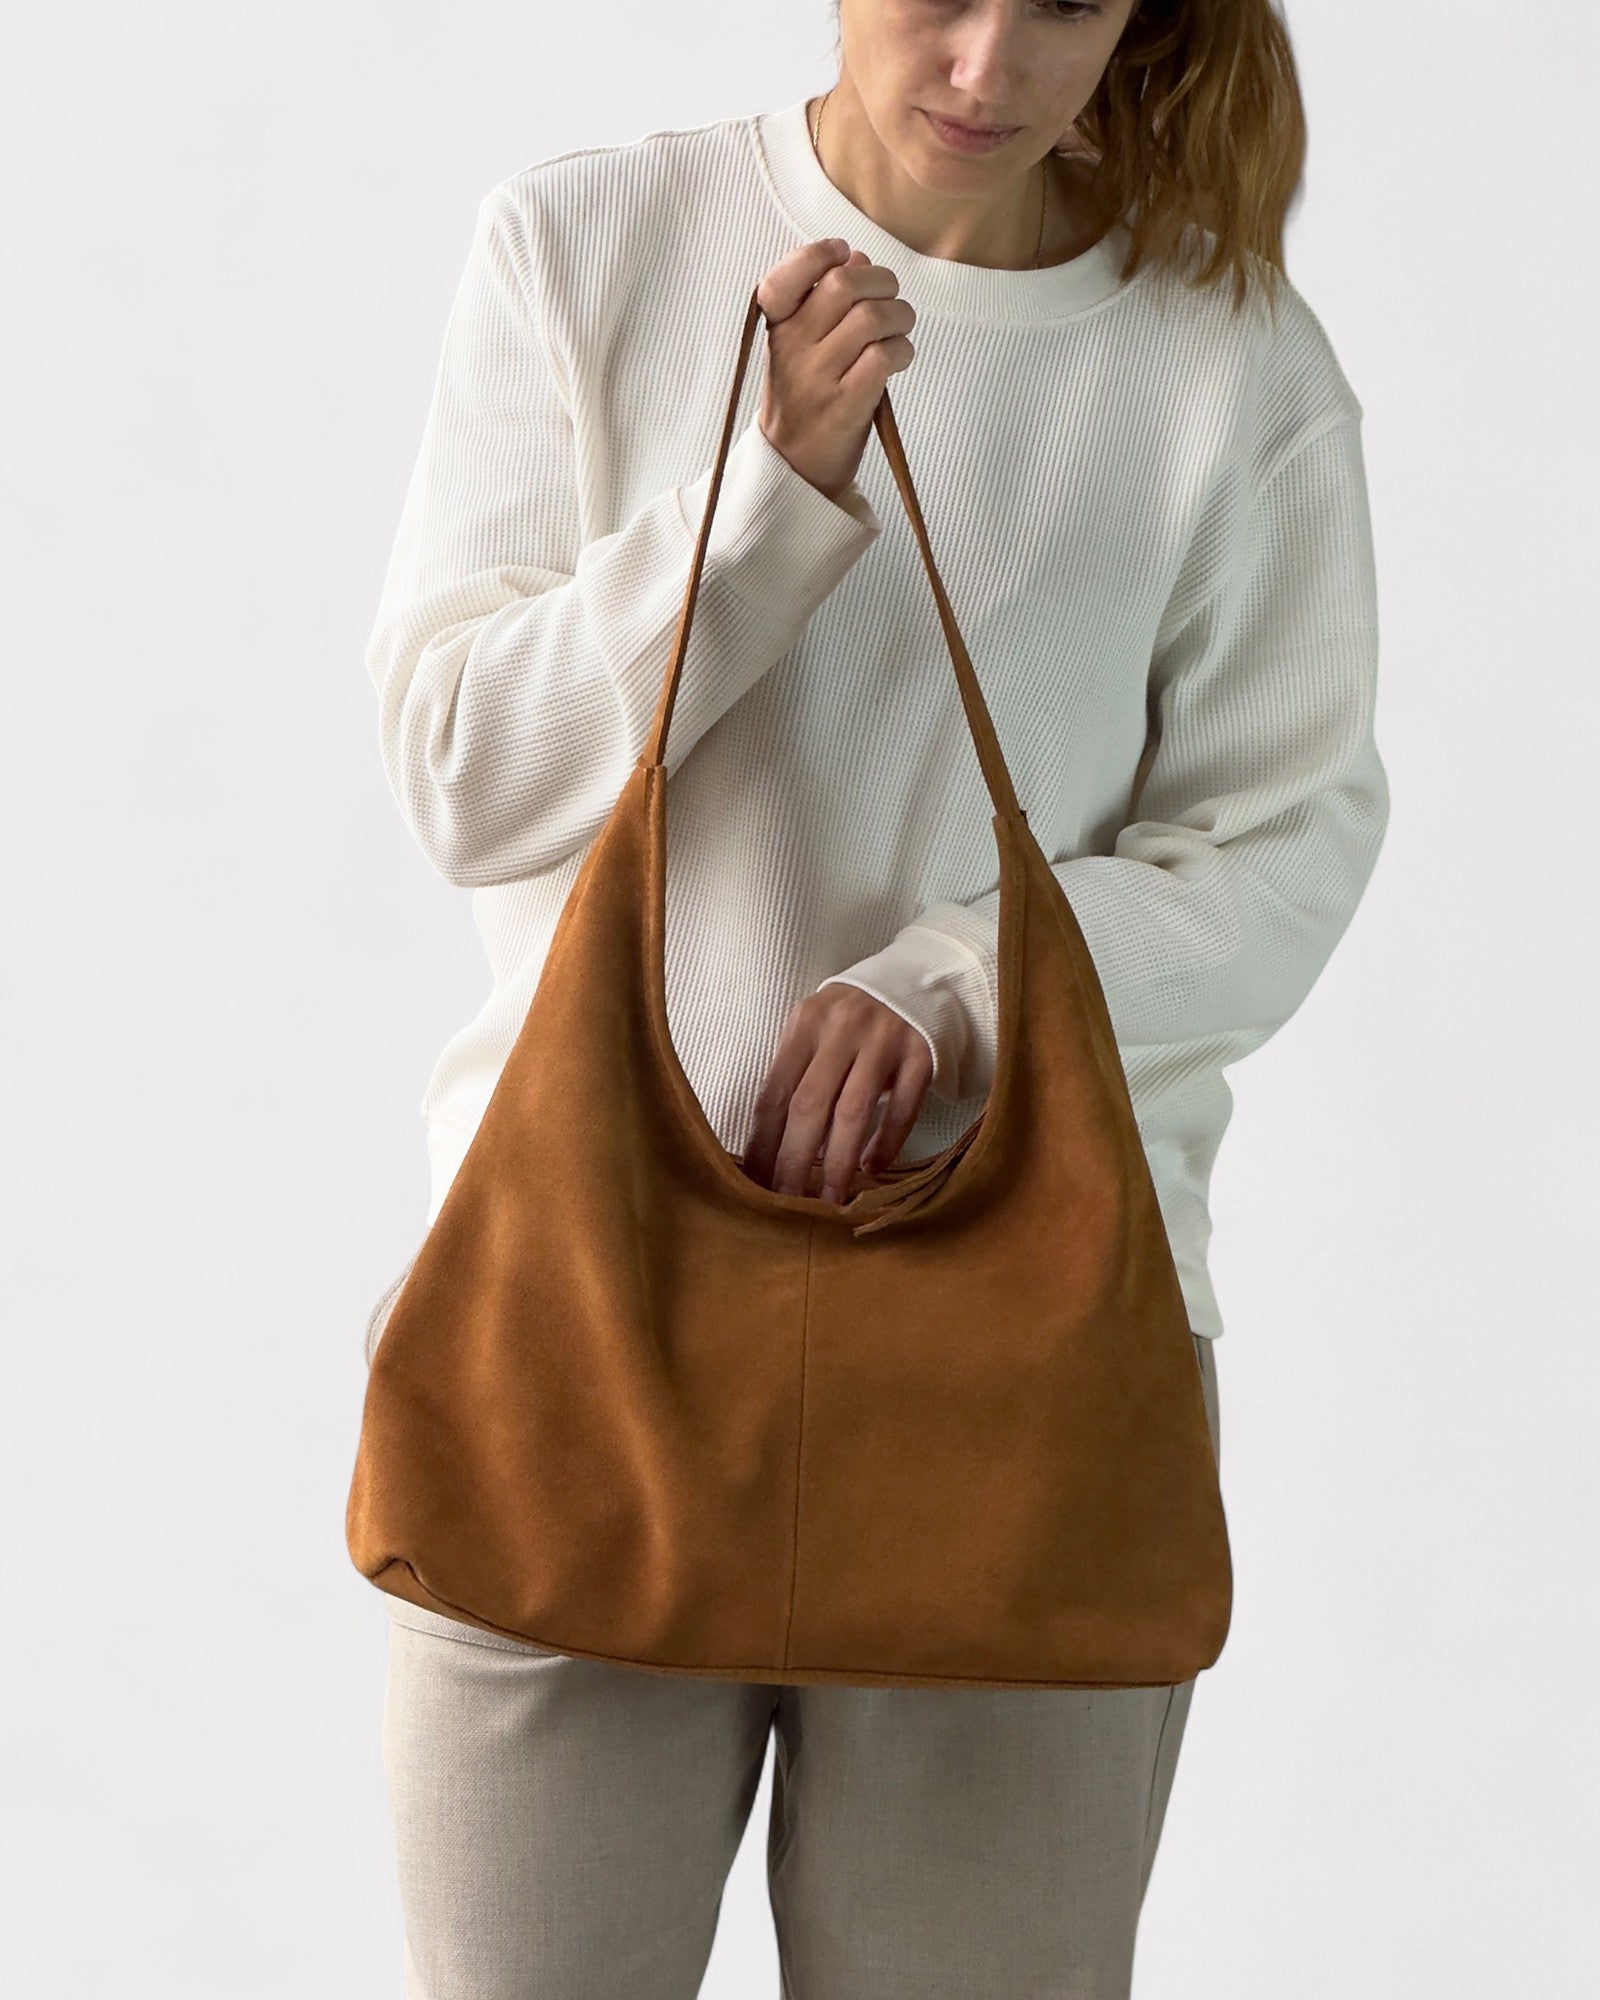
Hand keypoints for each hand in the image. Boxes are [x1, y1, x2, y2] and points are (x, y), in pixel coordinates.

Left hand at [739, 985, 933, 1202]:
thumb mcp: (815, 1029)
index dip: (763, 1142)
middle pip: (810, 1105)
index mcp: (806, 1022)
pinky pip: (903, 1108)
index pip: (776, 1092)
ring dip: (839, 1162)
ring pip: (854, 1111)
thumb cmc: (850, 1019)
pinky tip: (872, 1169)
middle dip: (794, 1160)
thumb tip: (767, 1145)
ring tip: (829, 1199)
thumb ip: (793, 1071)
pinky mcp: (922, 1055)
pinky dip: (887, 1142)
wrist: (914, 981)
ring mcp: (885, 1040)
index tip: (755, 1182)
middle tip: (787, 1201)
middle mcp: (843, 1028)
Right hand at [753, 238, 916, 502]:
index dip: (819, 254)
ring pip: (871, 318)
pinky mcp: (845, 406)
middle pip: (843, 285)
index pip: (784, 276)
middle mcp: (792, 349)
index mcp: (776, 327)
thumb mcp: (798, 343)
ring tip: (898, 328)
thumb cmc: (805, 394)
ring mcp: (818, 379)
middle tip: (889, 297)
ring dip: (899, 316)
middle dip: (880, 281)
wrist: (794, 462)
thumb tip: (859, 259)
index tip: (844, 256)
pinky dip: (901, 350)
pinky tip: (898, 357)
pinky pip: (884, 357)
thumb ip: (822, 299)